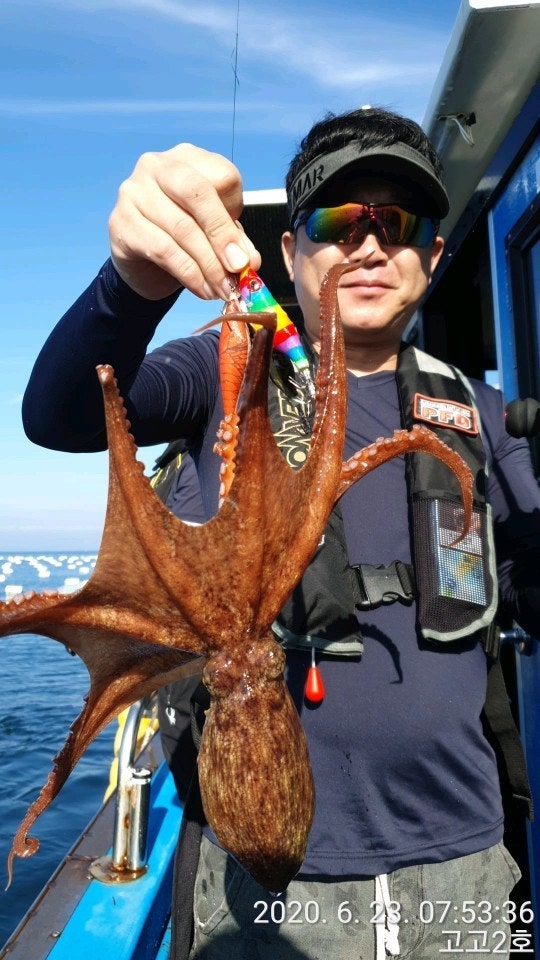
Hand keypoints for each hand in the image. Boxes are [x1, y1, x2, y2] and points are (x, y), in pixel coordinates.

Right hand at [108, 143, 260, 300]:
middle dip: (222, 236)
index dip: (237, 212)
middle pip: (198, 194)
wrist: (142, 264)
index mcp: (188, 159)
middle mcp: (156, 166)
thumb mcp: (215, 234)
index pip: (222, 175)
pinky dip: (188, 274)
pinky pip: (162, 250)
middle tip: (238, 268)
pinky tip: (202, 289)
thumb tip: (250, 261)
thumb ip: (235, 241)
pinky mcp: (120, 223)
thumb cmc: (183, 239)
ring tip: (223, 288)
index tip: (245, 250)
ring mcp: (133, 192)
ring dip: (208, 265)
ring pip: (181, 228)